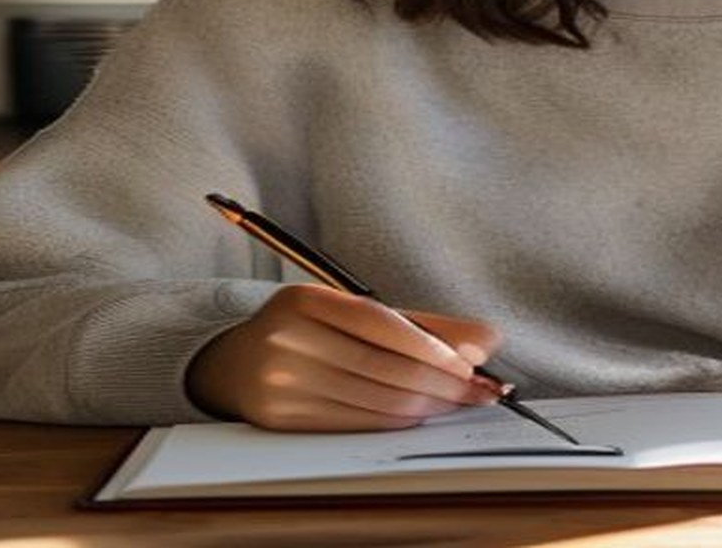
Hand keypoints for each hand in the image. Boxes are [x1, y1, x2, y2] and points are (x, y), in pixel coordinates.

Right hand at [186, 283, 504, 430]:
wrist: (235, 363)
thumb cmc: (311, 332)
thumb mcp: (354, 313)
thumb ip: (421, 324)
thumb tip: (486, 340)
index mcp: (305, 299)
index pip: (382, 324)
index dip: (434, 347)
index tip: (474, 363)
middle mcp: (288, 339)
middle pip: (383, 367)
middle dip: (442, 382)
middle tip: (481, 391)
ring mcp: (280, 381)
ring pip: (374, 398)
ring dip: (427, 405)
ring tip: (459, 403)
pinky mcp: (280, 418)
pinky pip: (354, 422)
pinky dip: (396, 420)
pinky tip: (420, 415)